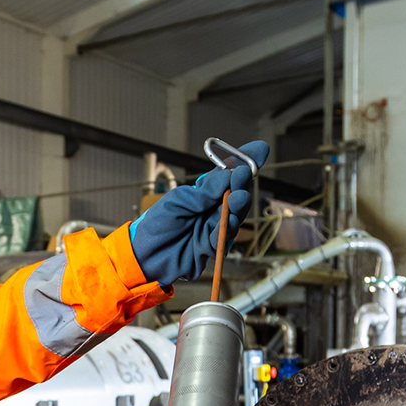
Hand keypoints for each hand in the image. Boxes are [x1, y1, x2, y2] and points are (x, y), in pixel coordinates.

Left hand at [130, 140, 269, 285]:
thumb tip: (230, 175)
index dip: (244, 161)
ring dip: (238, 206)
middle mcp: (213, 208)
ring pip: (235, 215)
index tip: (260, 150)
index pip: (228, 174)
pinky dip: (226, 229)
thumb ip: (205, 191)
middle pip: (237, 194)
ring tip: (239, 197)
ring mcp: (214, 227)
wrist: (145, 255)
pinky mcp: (213, 247)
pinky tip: (229, 221)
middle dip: (242, 183)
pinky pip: (223, 237)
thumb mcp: (178, 201)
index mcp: (204, 192)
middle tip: (244, 174)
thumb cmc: (158, 225)